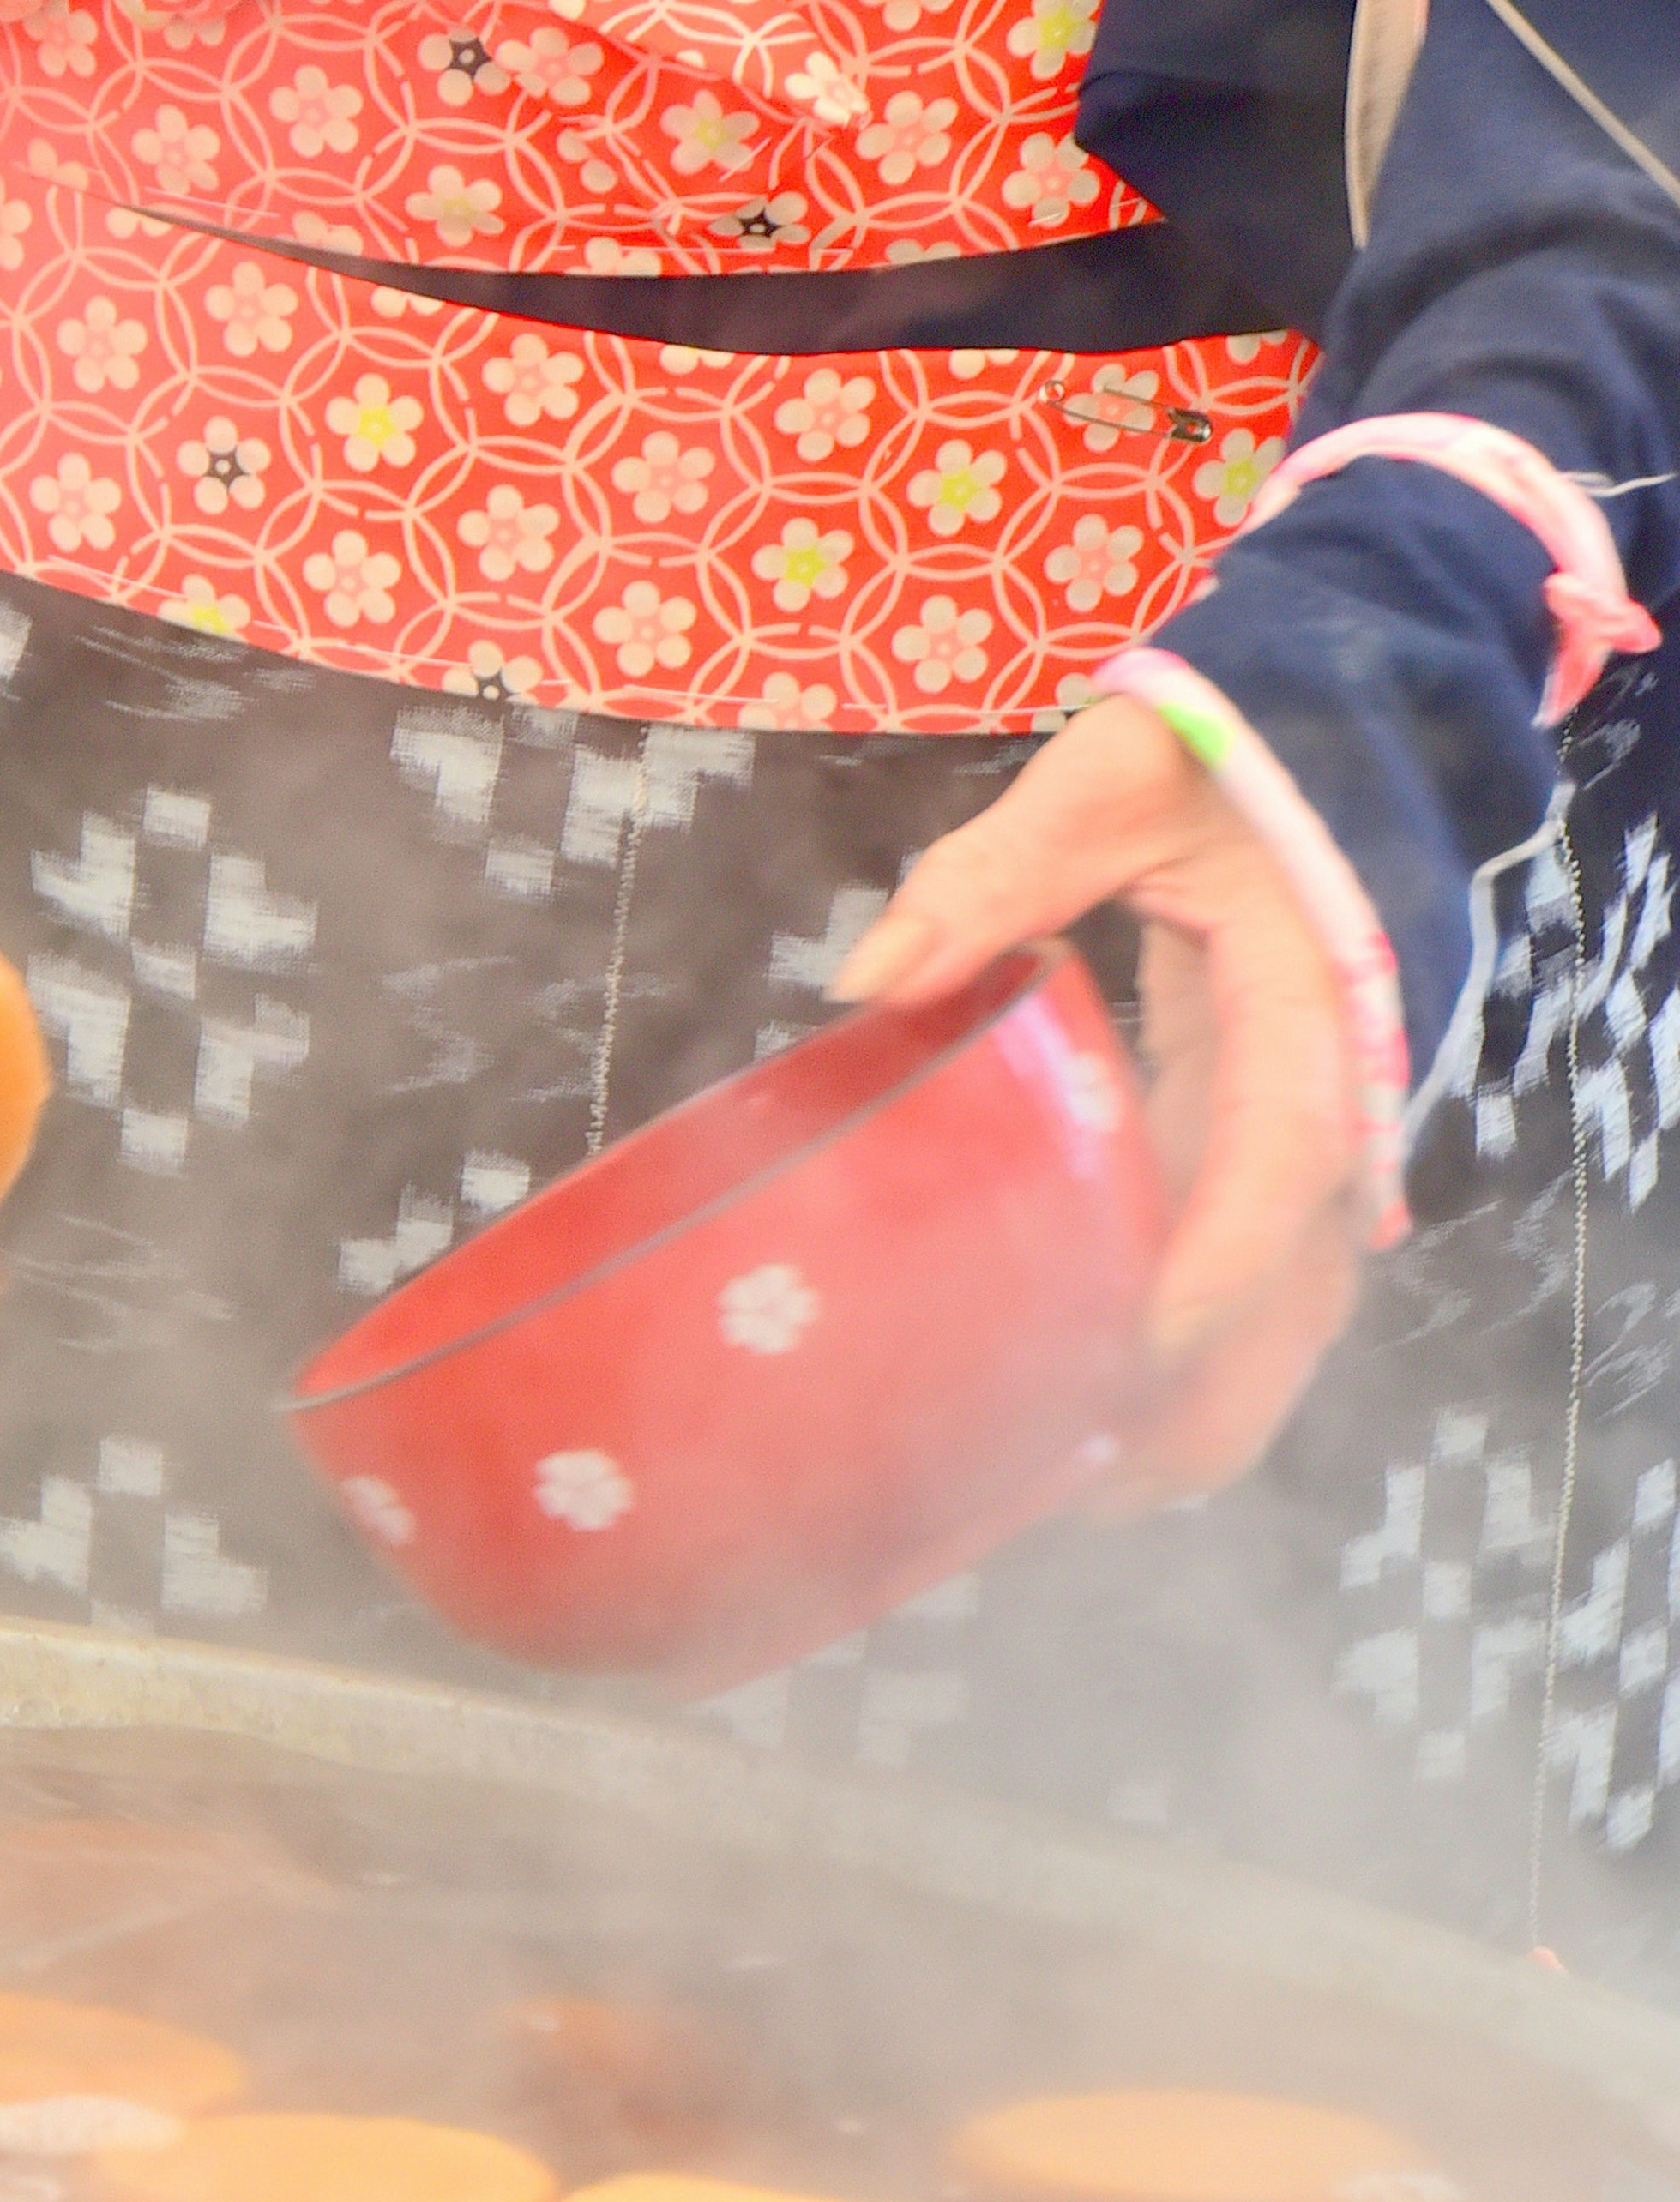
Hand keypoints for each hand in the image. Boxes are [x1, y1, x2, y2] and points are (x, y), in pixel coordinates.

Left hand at [830, 694, 1362, 1502]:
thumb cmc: (1216, 746)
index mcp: (1309, 1001)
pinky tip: (1097, 1402)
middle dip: (1213, 1394)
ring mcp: (1312, 1124)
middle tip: (1079, 1481)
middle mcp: (1333, 1087)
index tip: (1143, 1340)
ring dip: (1206, 1401)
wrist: (1330, 718)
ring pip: (1295, 1305)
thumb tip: (869, 980)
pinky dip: (1198, 1353)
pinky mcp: (1270, 1135)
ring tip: (1073, 1482)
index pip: (1285, 1154)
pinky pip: (1259, 1270)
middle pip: (1309, 1283)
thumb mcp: (1109, 774)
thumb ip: (993, 868)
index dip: (1226, 1256)